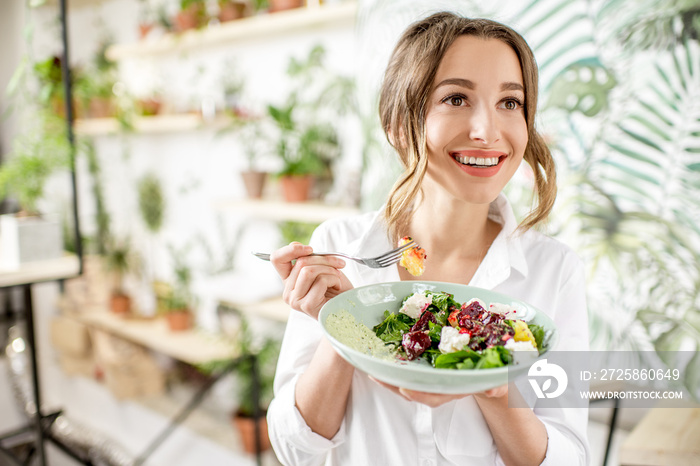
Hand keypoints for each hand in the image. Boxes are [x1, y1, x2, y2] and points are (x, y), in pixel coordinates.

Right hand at [270, 242, 352, 319]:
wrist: (349, 307)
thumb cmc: (336, 288)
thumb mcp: (322, 268)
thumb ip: (308, 258)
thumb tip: (297, 245)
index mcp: (289, 280)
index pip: (277, 259)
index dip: (291, 250)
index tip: (310, 249)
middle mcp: (288, 291)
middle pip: (300, 262)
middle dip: (324, 259)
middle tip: (339, 264)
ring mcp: (295, 300)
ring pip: (309, 271)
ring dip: (330, 270)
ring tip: (337, 277)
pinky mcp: (307, 305)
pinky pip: (320, 281)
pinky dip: (334, 279)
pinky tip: (337, 287)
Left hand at [369, 376, 507, 407]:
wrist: (489, 369)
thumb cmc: (493, 373)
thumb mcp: (499, 377)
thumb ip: (498, 382)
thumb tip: (494, 388)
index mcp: (456, 388)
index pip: (435, 396)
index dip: (420, 394)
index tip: (405, 389)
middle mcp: (440, 385)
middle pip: (413, 389)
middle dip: (393, 385)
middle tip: (376, 377)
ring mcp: (431, 376)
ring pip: (406, 379)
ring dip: (388, 375)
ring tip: (369, 367)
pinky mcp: (426, 365)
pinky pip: (407, 366)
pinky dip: (393, 363)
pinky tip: (379, 356)